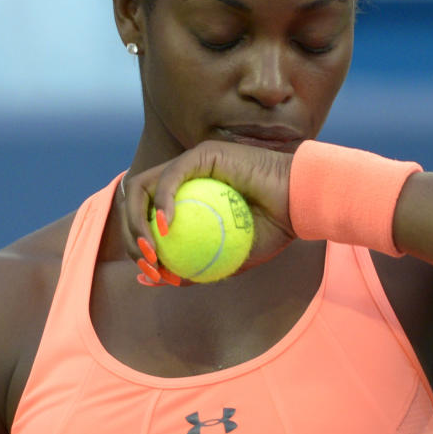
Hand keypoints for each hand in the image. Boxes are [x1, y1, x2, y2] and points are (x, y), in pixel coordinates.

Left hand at [122, 140, 295, 284]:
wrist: (300, 205)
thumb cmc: (274, 230)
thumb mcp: (228, 260)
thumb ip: (194, 268)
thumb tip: (158, 280)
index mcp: (187, 200)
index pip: (146, 219)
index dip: (138, 246)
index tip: (149, 273)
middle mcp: (184, 180)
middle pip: (137, 203)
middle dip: (132, 236)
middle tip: (147, 264)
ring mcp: (191, 164)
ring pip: (144, 187)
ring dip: (138, 221)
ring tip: (151, 249)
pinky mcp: (202, 153)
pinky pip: (171, 176)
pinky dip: (162, 201)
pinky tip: (164, 227)